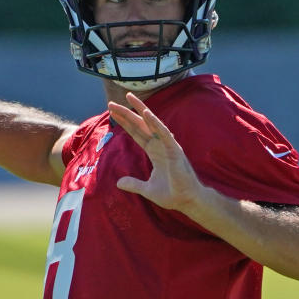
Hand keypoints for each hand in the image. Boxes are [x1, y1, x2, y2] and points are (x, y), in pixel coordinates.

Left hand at [107, 92, 207, 212]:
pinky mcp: (174, 150)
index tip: (113, 113)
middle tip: (111, 103)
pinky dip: (155, 123)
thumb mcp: (147, 189)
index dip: (125, 123)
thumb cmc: (172, 194)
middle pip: (140, 125)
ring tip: (128, 97)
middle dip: (127, 113)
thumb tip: (118, 183)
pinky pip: (164, 133)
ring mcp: (167, 145)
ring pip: (151, 123)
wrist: (186, 201)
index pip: (137, 133)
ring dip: (140, 110)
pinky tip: (146, 113)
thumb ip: (133, 184)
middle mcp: (160, 145)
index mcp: (155, 152)